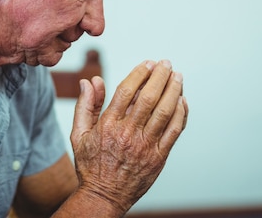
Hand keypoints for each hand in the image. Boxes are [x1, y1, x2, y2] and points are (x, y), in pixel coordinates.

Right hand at [70, 60, 187, 214]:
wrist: (103, 197)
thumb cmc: (90, 165)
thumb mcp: (79, 134)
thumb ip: (85, 105)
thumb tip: (91, 81)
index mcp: (108, 125)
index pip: (127, 91)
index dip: (140, 73)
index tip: (148, 63)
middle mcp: (128, 133)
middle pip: (149, 97)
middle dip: (160, 76)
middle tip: (166, 63)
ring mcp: (145, 146)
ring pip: (165, 112)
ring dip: (174, 90)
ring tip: (177, 76)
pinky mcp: (158, 158)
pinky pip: (174, 131)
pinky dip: (181, 113)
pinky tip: (182, 100)